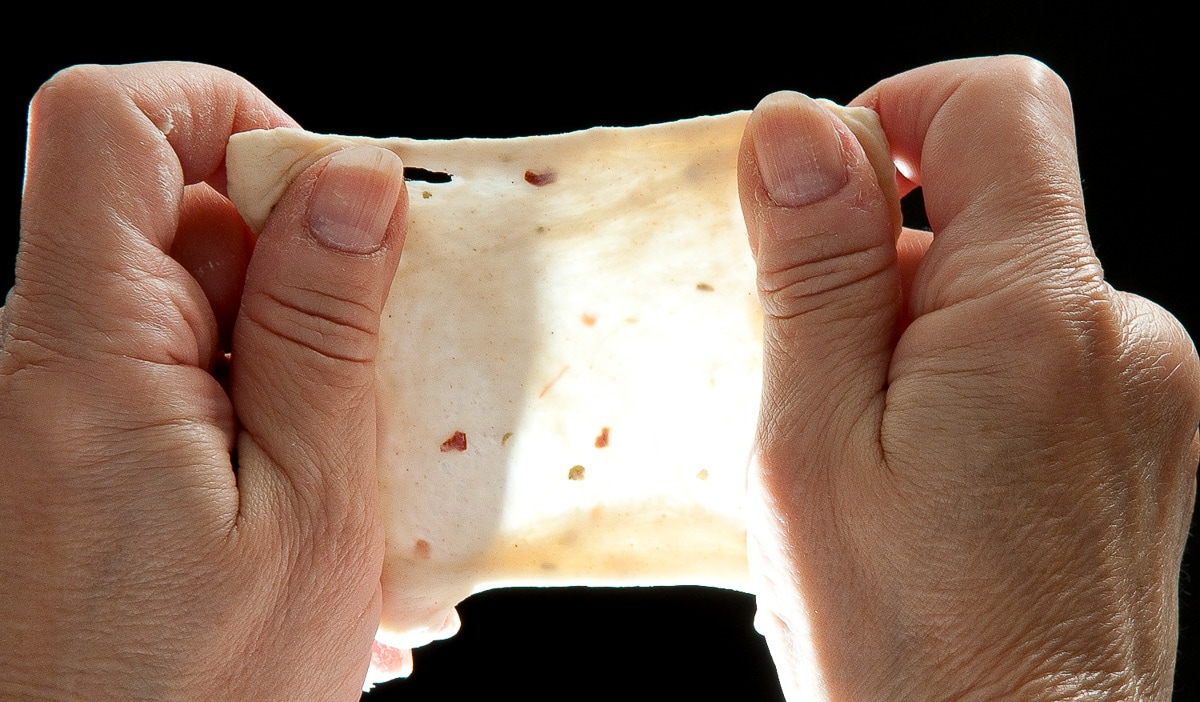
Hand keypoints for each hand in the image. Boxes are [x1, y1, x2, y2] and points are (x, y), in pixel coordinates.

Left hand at [0, 63, 407, 699]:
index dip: (226, 116)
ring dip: (302, 349)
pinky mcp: (102, 449)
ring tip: (354, 464)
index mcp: (87, 349)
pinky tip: (320, 497)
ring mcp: (75, 405)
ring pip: (204, 295)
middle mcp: (56, 358)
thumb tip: (352, 177)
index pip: (108, 120)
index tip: (330, 206)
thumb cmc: (204, 699)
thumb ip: (324, 328)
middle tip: (376, 367)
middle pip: (173, 206)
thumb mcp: (310, 504)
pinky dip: (276, 405)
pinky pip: (199, 369)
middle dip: (300, 258)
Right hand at [738, 57, 1199, 698]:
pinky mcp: (1136, 442)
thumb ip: (817, 269)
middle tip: (816, 390)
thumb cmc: (899, 644)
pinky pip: (1030, 356)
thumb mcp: (812, 440)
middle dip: (877, 264)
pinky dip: (953, 385)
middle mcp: (1124, 335)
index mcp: (1038, 316)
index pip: (995, 101)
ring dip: (907, 339)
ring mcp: (1143, 394)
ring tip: (866, 462)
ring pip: (996, 289)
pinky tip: (916, 486)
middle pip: (985, 204)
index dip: (890, 114)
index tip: (818, 208)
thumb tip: (799, 121)